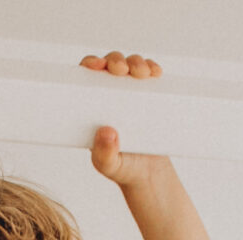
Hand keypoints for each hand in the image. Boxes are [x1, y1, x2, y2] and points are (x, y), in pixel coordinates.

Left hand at [80, 53, 163, 186]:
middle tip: (123, 70)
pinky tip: (156, 72)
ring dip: (136, 62)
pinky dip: (153, 68)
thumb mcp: (109, 165)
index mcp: (93, 106)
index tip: (98, 65)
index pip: (86, 77)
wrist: (149, 175)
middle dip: (116, 60)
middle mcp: (110, 95)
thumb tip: (106, 131)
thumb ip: (104, 154)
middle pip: (110, 66)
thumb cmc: (122, 169)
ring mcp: (131, 94)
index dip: (90, 63)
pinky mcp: (150, 97)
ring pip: (131, 66)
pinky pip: (150, 75)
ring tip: (143, 73)